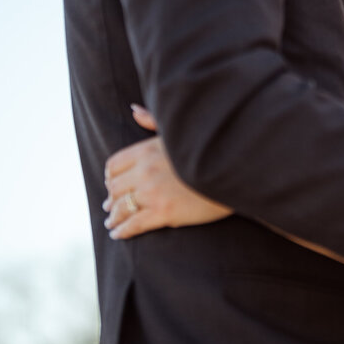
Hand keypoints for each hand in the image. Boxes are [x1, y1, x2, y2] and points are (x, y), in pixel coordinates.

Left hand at [102, 105, 232, 237]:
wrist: (233, 171)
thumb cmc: (210, 148)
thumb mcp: (180, 130)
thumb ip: (153, 121)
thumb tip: (134, 110)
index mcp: (147, 149)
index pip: (114, 164)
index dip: (111, 176)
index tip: (113, 182)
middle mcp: (145, 171)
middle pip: (115, 187)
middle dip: (111, 198)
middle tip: (110, 205)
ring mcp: (152, 193)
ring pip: (121, 208)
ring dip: (113, 216)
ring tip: (112, 222)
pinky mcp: (163, 213)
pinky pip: (133, 224)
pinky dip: (122, 231)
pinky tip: (119, 234)